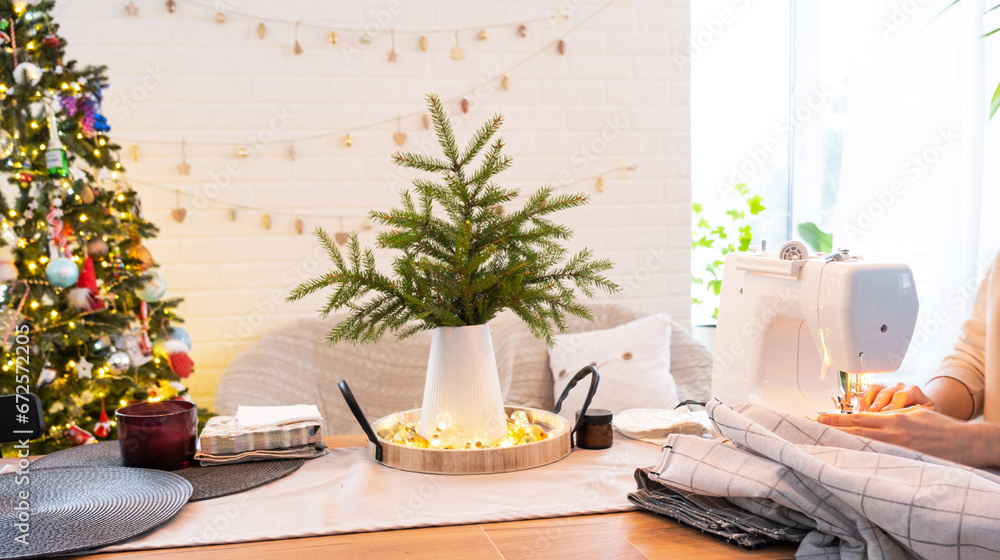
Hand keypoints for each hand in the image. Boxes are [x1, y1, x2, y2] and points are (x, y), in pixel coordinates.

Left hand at [817, 406, 980, 465]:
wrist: (968, 443)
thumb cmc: (942, 428)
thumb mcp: (915, 415)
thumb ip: (894, 417)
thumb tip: (875, 419)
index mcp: (894, 420)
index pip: (859, 418)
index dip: (837, 419)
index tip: (818, 418)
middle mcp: (894, 433)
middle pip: (857, 433)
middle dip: (833, 431)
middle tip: (812, 430)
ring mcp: (901, 449)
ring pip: (866, 447)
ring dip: (844, 446)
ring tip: (824, 445)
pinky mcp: (909, 461)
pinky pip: (882, 461)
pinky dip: (865, 460)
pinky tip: (852, 463)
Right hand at [859, 383, 933, 411]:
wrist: (923, 407)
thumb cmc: (925, 414)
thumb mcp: (928, 415)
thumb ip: (920, 415)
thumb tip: (911, 421)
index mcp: (913, 392)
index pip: (902, 395)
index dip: (893, 404)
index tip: (886, 414)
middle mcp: (899, 387)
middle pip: (886, 392)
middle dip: (877, 403)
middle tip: (872, 414)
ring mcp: (887, 388)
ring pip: (874, 389)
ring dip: (867, 401)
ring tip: (863, 413)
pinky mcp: (878, 391)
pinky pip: (867, 391)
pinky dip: (862, 401)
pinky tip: (859, 411)